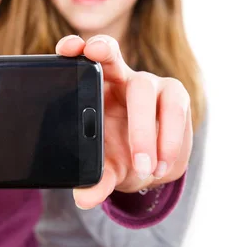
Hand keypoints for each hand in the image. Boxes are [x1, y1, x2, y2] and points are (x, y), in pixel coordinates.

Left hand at [55, 34, 192, 209]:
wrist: (152, 165)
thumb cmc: (119, 153)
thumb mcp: (105, 166)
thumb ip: (96, 179)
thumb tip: (84, 198)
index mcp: (96, 87)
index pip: (85, 59)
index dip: (77, 48)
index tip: (69, 48)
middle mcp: (123, 80)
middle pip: (115, 58)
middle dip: (106, 56)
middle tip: (96, 56)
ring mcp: (153, 87)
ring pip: (150, 90)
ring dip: (145, 130)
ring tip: (145, 166)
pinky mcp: (176, 100)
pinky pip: (175, 113)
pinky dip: (167, 142)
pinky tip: (161, 166)